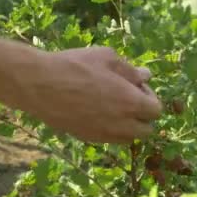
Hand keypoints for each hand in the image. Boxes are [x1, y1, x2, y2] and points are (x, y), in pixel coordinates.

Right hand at [17, 47, 161, 143]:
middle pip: (146, 130)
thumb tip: (146, 76)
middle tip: (126, 98)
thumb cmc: (75, 66)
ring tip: (110, 106)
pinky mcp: (87, 138)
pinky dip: (109, 129)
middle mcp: (121, 124)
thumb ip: (130, 71)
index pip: (156, 110)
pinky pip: (108, 139)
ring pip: (127, 138)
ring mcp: (104, 134)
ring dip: (127, 125)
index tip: (134, 85)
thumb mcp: (107, 58)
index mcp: (131, 103)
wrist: (41, 85)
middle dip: (141, 116)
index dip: (148, 96)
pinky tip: (94, 111)